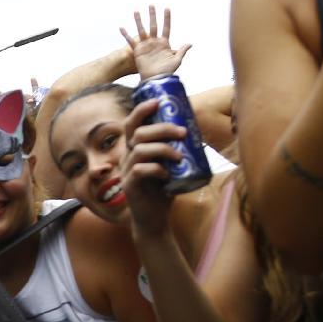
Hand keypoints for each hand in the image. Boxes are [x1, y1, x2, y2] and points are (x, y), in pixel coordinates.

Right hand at [118, 5, 191, 80]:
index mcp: (164, 43)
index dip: (167, 18)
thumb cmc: (166, 72)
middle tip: (151, 5)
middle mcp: (154, 42)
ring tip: (136, 11)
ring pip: (142, 30)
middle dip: (153, 15)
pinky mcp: (138, 50)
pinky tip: (121, 27)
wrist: (155, 80)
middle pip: (153, 25)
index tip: (167, 8)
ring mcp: (145, 45)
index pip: (166, 27)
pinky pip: (130, 41)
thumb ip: (181, 51)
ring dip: (139, 20)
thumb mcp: (176, 60)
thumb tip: (190, 43)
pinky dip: (125, 34)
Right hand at [122, 100, 186, 234]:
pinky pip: (139, 170)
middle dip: (162, 129)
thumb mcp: (170, 165)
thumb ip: (175, 149)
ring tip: (180, 156)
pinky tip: (167, 174)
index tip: (158, 102)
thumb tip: (196, 129)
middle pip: (138, 133)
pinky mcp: (130, 186)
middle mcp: (127, 156)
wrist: (154, 219)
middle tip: (182, 132)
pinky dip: (156, 169)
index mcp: (135, 148)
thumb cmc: (163, 189)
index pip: (132, 123)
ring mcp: (126, 171)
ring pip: (139, 150)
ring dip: (163, 149)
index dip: (141, 110)